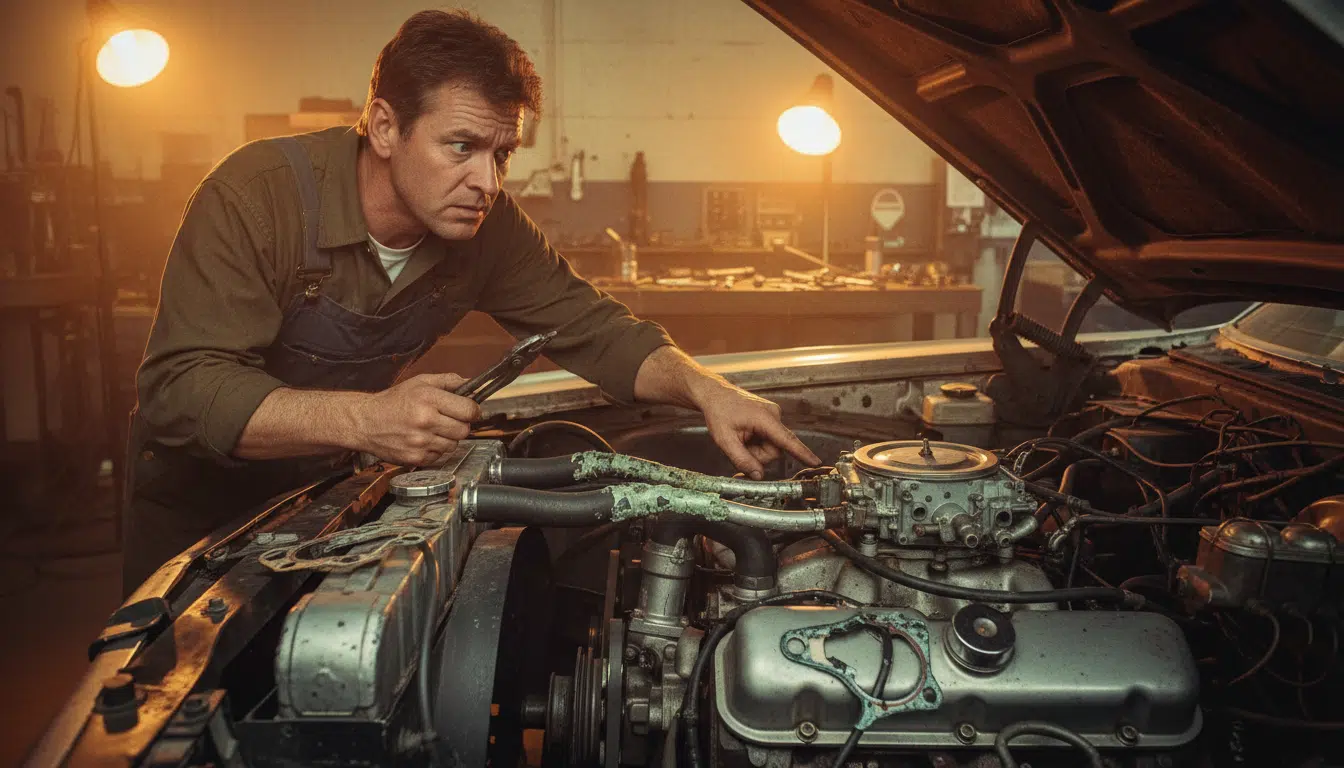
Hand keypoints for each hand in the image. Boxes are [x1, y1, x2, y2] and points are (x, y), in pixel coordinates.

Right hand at [352, 373, 481, 465]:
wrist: (365, 422)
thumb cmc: (392, 401)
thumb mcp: (420, 382)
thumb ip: (448, 381)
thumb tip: (472, 383)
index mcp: (428, 399)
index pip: (469, 410)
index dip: (473, 410)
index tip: (470, 411)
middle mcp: (425, 420)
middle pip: (464, 430)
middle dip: (460, 425)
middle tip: (448, 420)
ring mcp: (420, 441)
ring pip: (453, 445)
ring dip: (448, 438)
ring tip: (432, 429)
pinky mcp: (415, 457)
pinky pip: (439, 456)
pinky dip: (435, 449)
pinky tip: (423, 440)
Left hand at [693, 380, 820, 479]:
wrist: (714, 395)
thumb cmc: (719, 412)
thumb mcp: (725, 440)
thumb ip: (742, 460)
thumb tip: (758, 476)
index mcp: (765, 418)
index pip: (787, 440)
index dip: (802, 453)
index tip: (815, 462)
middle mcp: (774, 415)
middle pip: (775, 450)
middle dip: (758, 455)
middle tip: (739, 446)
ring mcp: (773, 415)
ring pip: (771, 446)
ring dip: (756, 449)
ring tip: (740, 437)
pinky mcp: (770, 418)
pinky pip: (768, 439)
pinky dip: (756, 442)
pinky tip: (745, 434)